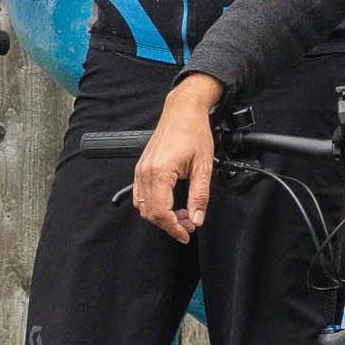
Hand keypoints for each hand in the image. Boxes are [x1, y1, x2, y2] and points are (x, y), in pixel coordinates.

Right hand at [131, 78, 222, 237]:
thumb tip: (197, 218)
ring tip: (182, 215)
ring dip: (161, 216)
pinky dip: (153, 205)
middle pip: (150, 213)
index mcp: (160, 172)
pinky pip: (140, 194)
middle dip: (169, 224)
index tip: (186, 234)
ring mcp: (141, 169)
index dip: (174, 228)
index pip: (161, 212)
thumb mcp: (203, 166)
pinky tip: (170, 204)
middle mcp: (146, 171)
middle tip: (189, 225)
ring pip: (143, 206)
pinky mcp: (142, 167)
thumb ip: (199, 196)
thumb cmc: (193, 131)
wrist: (183, 110)